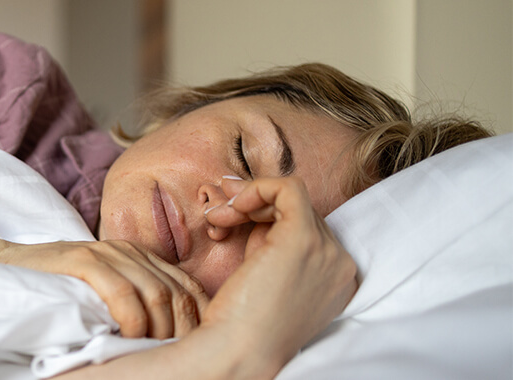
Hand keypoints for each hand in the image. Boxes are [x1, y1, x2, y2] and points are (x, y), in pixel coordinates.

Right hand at [0, 240, 208, 338]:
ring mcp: (107, 253)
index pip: (190, 288)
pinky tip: (126, 338)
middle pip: (178, 294)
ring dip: (157, 331)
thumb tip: (170, 341)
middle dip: (181, 332)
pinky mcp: (84, 260)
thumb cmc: (56, 291)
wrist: (6, 268)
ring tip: (147, 354)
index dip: (198, 322)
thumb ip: (136, 302)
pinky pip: (124, 293)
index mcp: (141, 258)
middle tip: (171, 359)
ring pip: (156, 294)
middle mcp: (130, 251)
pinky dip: (132, 322)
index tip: (191, 350)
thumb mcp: (105, 295)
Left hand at [204, 176, 357, 369]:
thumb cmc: (241, 324)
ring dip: (246, 200)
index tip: (230, 218)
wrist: (238, 351)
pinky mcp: (303, 240)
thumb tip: (245, 199)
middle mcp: (340, 265)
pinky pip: (286, 188)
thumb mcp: (263, 277)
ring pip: (290, 197)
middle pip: (296, 213)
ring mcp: (327, 251)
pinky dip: (255, 188)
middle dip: (251, 207)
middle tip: (217, 216)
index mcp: (335, 279)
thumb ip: (266, 243)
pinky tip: (231, 208)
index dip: (264, 219)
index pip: (304, 229)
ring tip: (216, 219)